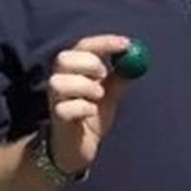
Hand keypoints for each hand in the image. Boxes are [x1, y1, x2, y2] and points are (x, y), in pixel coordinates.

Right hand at [46, 34, 132, 174]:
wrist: (79, 147)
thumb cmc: (91, 116)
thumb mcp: (111, 94)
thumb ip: (120, 77)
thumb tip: (136, 58)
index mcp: (74, 69)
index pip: (84, 46)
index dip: (104, 42)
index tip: (126, 44)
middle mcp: (60, 80)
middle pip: (64, 59)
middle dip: (88, 63)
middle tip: (104, 74)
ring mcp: (55, 100)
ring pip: (58, 82)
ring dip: (83, 86)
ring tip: (98, 97)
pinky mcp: (56, 119)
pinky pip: (64, 108)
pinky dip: (82, 108)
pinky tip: (90, 114)